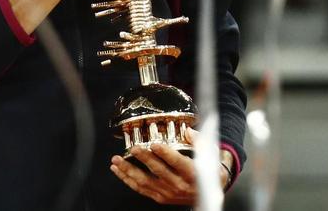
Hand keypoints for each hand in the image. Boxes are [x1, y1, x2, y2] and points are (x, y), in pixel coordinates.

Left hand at [109, 128, 231, 204]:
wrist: (209, 194)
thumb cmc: (209, 171)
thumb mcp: (211, 154)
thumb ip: (199, 141)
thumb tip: (187, 130)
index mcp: (192, 173)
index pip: (177, 163)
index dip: (165, 154)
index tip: (155, 144)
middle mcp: (179, 185)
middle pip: (158, 171)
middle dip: (144, 159)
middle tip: (133, 148)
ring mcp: (168, 193)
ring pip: (145, 182)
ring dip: (129, 170)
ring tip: (117, 160)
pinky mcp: (160, 197)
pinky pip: (141, 189)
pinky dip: (128, 180)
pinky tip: (118, 170)